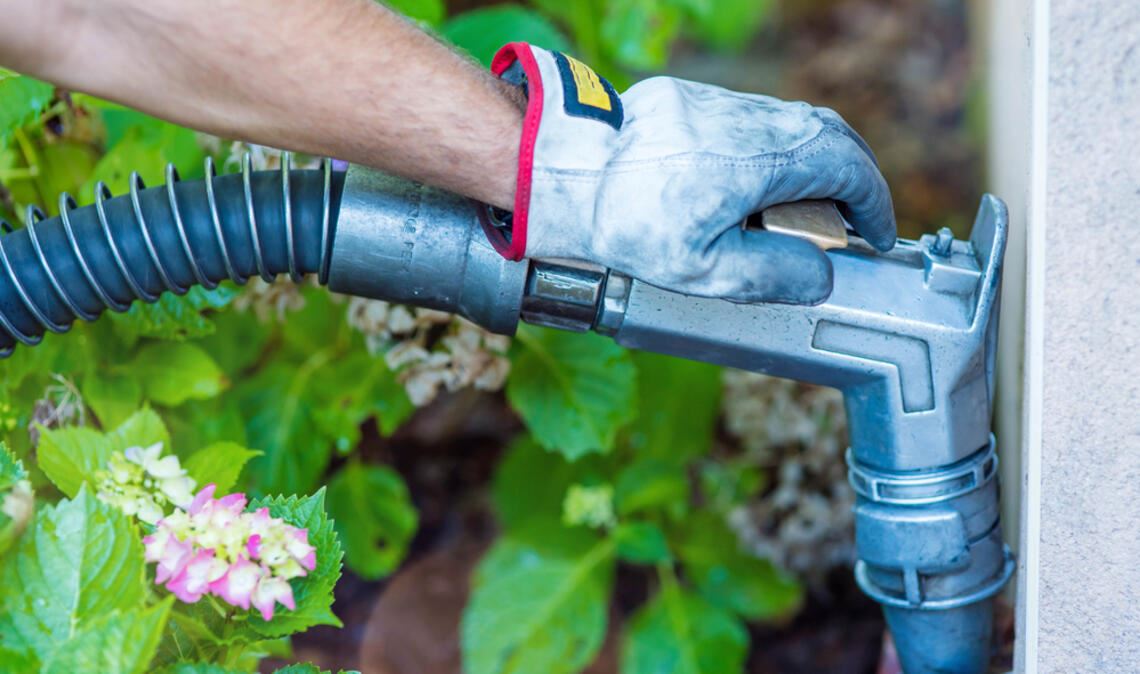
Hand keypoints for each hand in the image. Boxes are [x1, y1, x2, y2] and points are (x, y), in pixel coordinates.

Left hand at [487, 43, 895, 304]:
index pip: (847, 169)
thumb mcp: (705, 271)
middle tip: (851, 222)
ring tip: (802, 211)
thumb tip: (821, 275)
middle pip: (827, 135)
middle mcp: (747, 120)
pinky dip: (769, 150)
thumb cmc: (628, 227)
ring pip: (788, 123)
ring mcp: (718, 103)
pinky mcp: (688, 99)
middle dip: (851, 179)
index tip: (876, 235)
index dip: (872, 205)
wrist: (564, 177)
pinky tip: (753, 186)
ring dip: (809, 163)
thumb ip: (773, 274)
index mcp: (761, 159)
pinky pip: (749, 120)